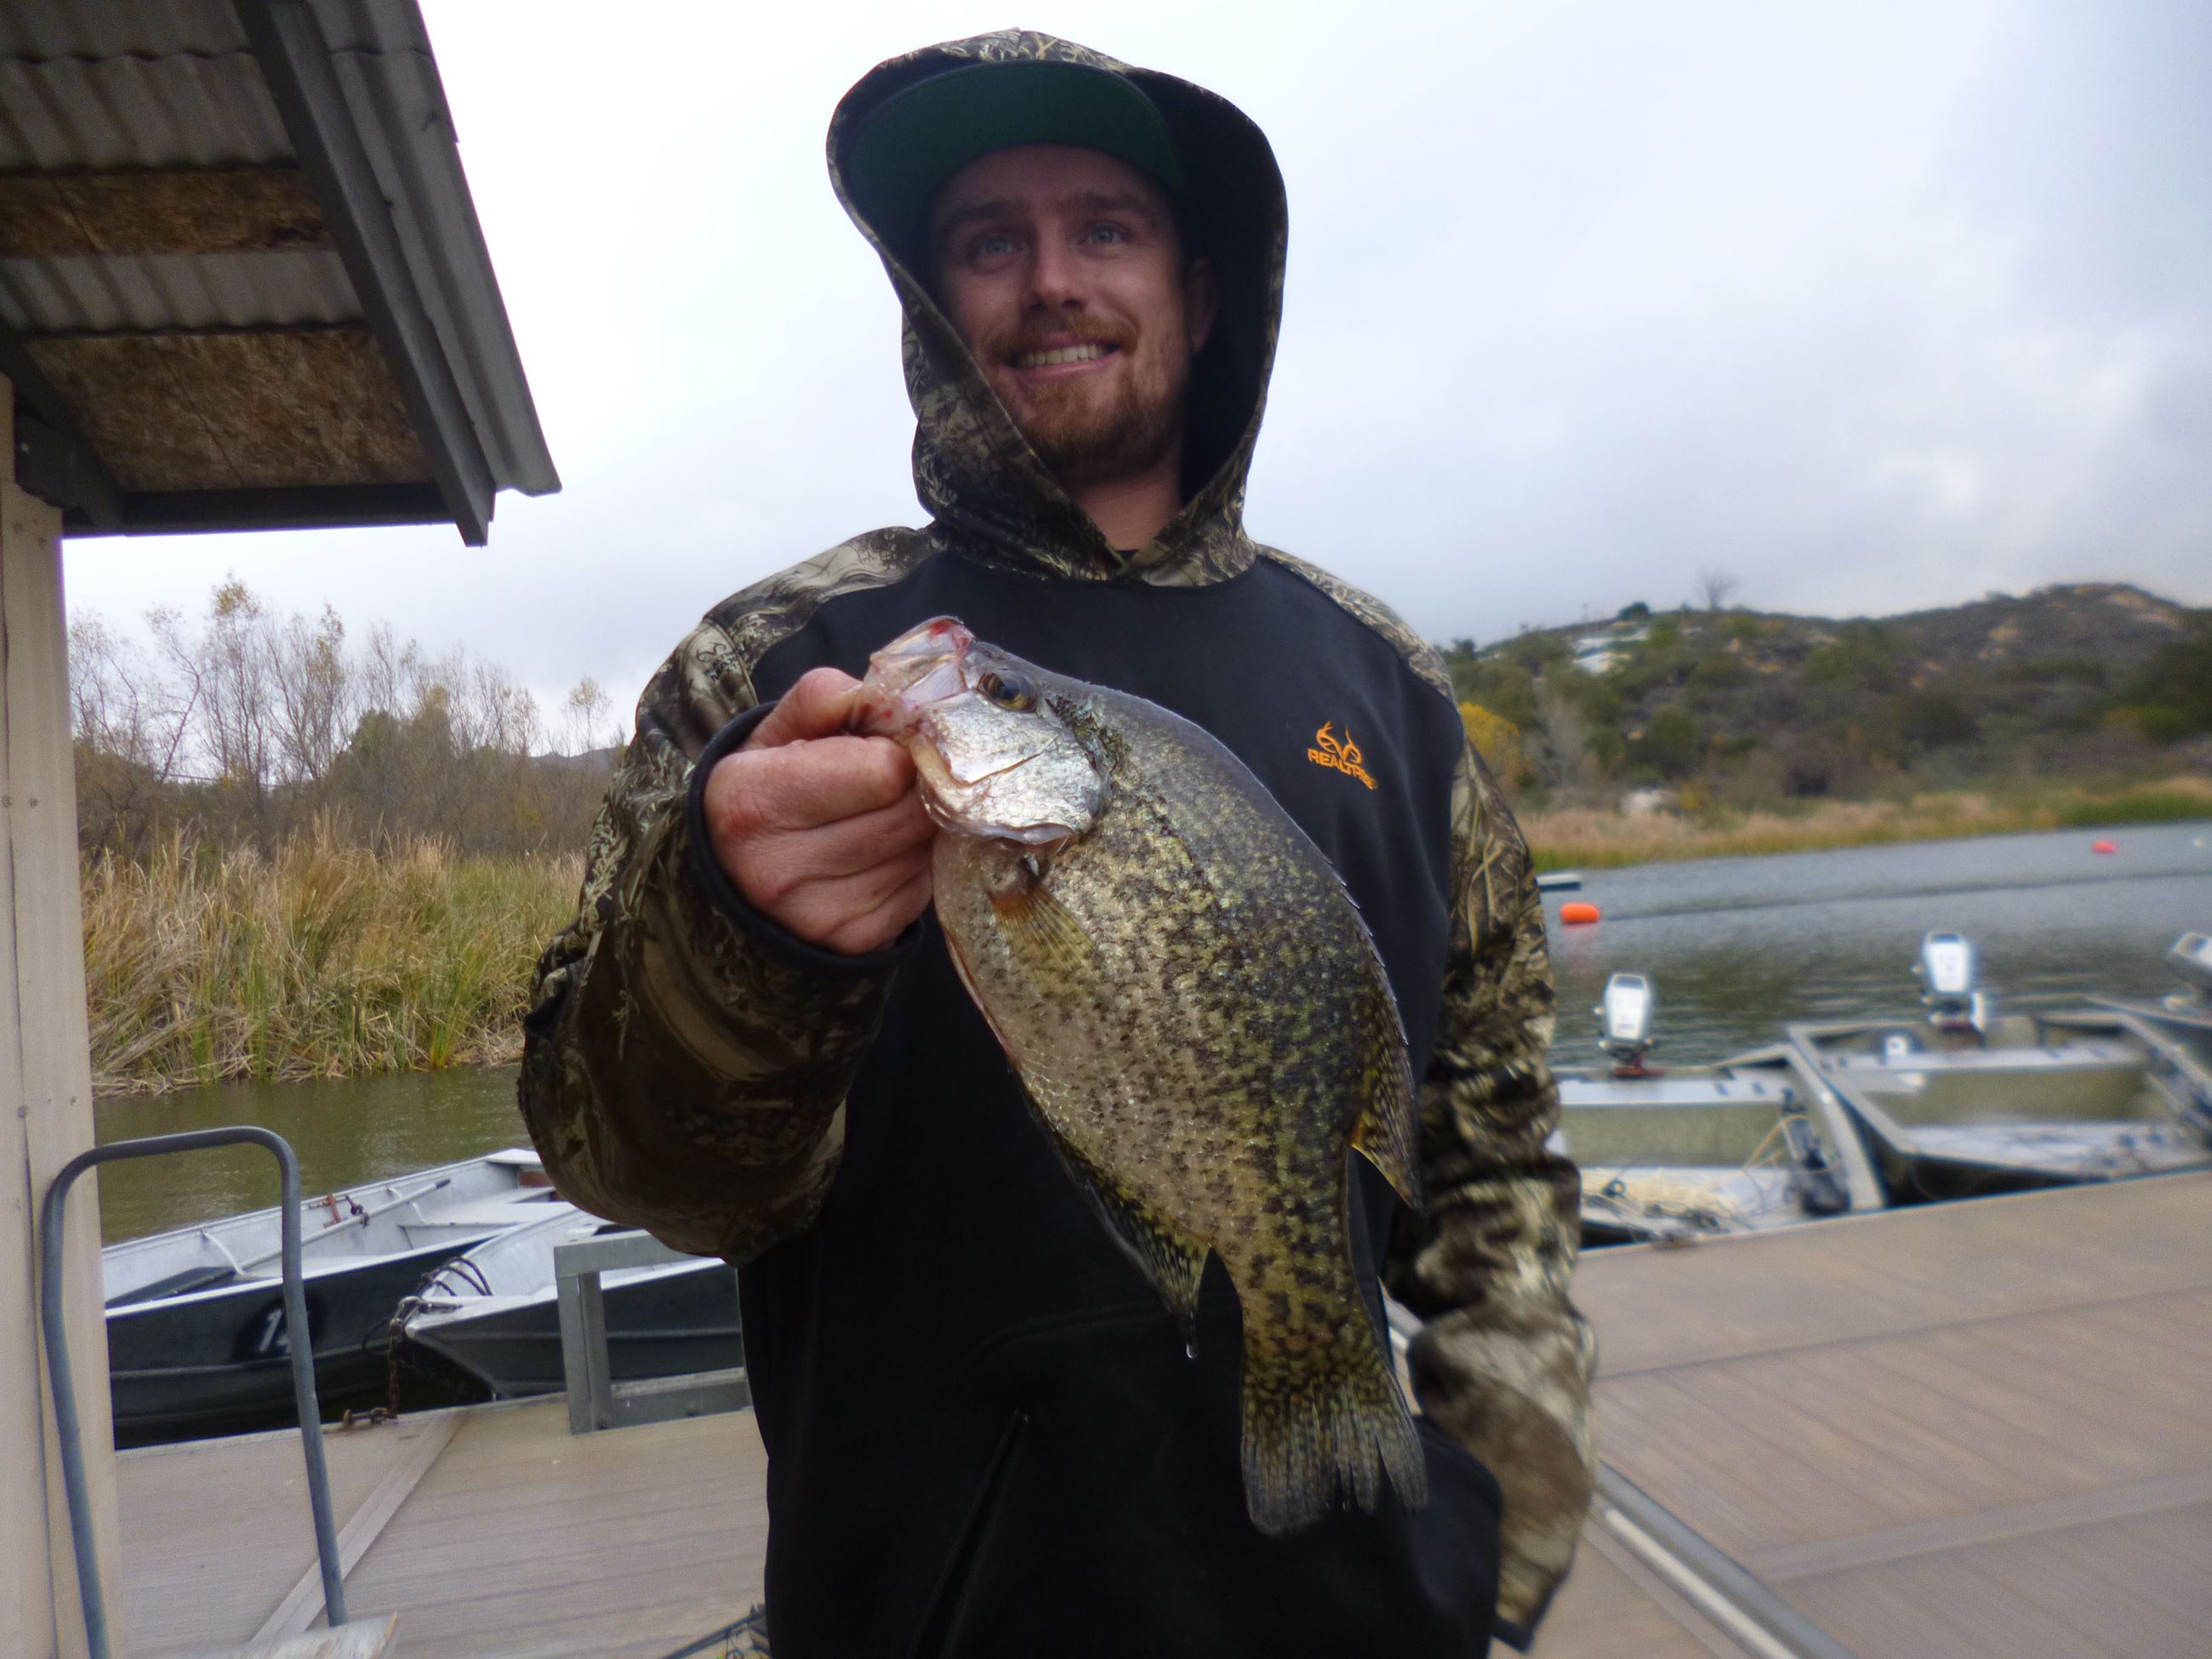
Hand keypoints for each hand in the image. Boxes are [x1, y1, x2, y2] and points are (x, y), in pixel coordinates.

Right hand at [701, 668, 935, 954]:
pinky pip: (921, 890)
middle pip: (910, 813)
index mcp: (752, 800)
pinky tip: (882, 855)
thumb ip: (830, 697)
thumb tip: (898, 701)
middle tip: (895, 781)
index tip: (883, 748)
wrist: (735, 874)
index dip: (897, 751)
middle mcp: (777, 867)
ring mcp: (816, 914)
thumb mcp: (778, 731)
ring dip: (918, 828)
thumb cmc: (766, 788)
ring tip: (882, 817)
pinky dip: (913, 866)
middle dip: (916, 788)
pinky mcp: (852, 941)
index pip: (882, 770)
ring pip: (921, 851)